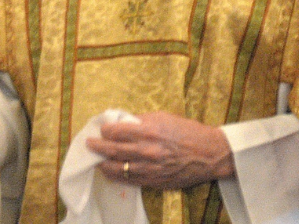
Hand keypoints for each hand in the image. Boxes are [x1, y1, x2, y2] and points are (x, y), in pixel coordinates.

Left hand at [85, 112, 234, 188]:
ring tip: (96, 160)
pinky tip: (110, 171)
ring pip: (117, 168)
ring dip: (103, 163)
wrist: (210, 155)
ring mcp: (149, 168)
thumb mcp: (164, 117)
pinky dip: (116, 176)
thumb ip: (141, 120)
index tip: (102, 128)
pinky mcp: (154, 181)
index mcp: (148, 132)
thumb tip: (122, 122)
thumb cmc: (188, 132)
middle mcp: (146, 151)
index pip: (115, 131)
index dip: (105, 130)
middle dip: (97, 146)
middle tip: (89, 143)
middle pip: (112, 150)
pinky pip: (129, 180)